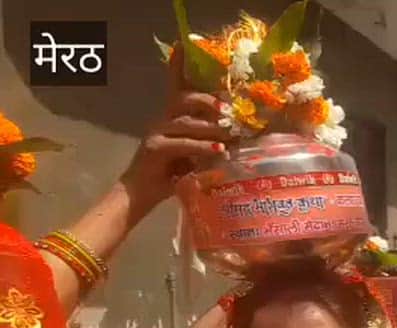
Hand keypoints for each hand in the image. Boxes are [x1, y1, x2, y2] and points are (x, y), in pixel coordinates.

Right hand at [119, 45, 232, 211]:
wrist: (142, 194)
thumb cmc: (170, 175)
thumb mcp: (194, 155)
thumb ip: (208, 143)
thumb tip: (235, 137)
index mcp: (171, 118)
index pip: (175, 87)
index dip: (178, 66)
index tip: (183, 45)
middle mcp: (162, 120)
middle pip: (184, 99)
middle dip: (208, 101)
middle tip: (229, 109)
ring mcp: (156, 132)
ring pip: (186, 122)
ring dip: (211, 127)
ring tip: (230, 134)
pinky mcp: (154, 147)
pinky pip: (182, 143)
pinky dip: (202, 146)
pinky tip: (218, 149)